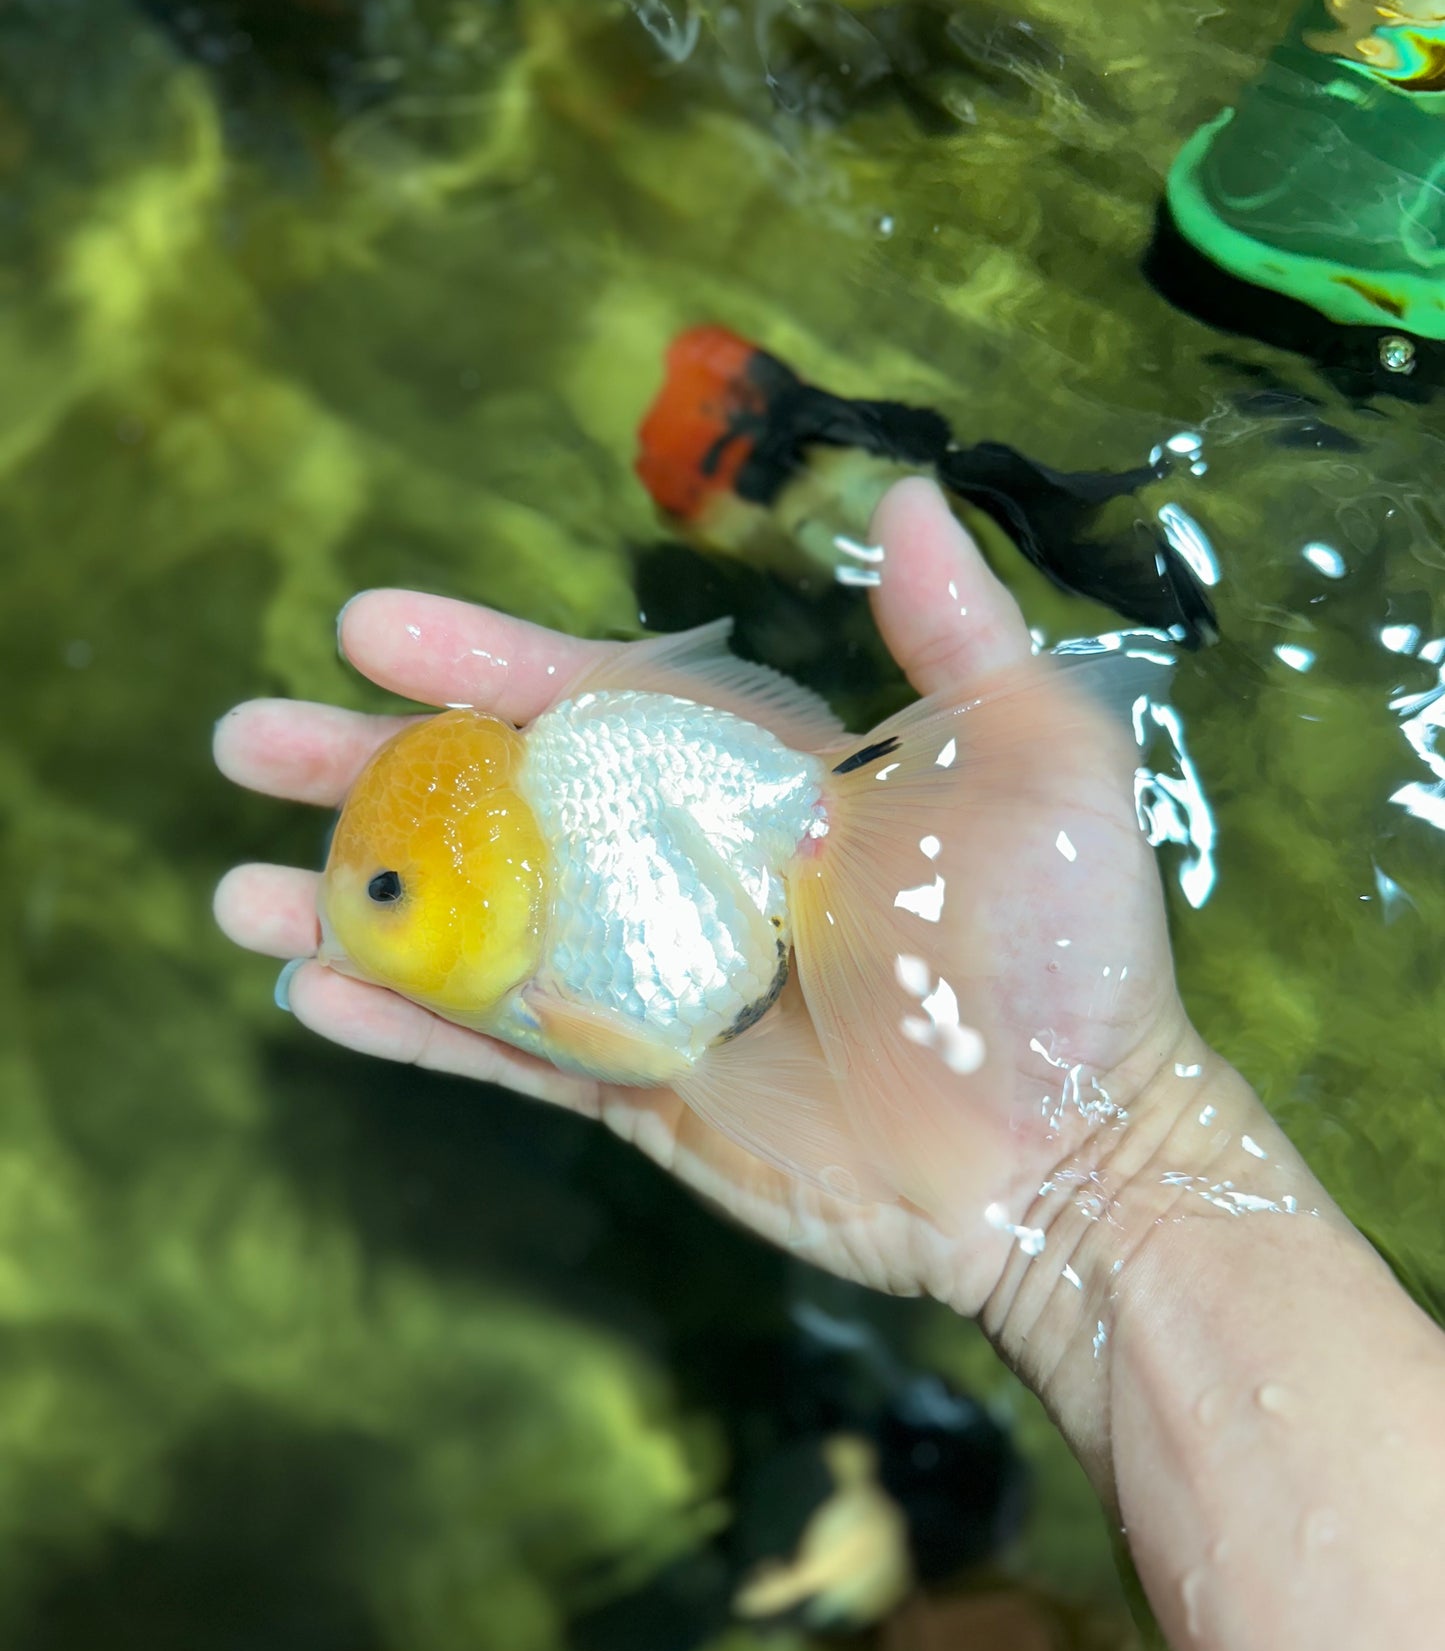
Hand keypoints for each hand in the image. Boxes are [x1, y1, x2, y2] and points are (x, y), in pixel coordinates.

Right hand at [214, 479, 1187, 1359]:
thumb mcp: (1039, 765)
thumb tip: (909, 489)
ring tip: (231, 893)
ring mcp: (657, 986)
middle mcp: (691, 871)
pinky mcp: (645, 1090)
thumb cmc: (1064, 960)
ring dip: (357, 907)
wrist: (1069, 1162)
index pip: (596, 700)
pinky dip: (410, 1029)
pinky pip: (505, 1054)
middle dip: (374, 771)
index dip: (483, 660)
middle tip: (246, 741)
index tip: (365, 626)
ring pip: (479, 931)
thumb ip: (958, 636)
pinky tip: (315, 999)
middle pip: (503, 804)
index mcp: (763, 780)